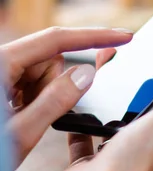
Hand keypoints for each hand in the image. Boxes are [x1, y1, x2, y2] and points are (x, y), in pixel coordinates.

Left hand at [1, 27, 132, 165]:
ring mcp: (1, 73)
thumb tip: (86, 74)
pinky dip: (33, 101)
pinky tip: (16, 117)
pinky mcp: (2, 84)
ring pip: (43, 74)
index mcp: (0, 64)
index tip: (123, 37)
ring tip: (20, 120)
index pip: (57, 39)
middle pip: (50, 60)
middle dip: (53, 86)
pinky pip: (32, 84)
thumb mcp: (21, 133)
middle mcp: (0, 63)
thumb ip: (58, 100)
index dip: (95, 37)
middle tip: (34, 114)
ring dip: (41, 97)